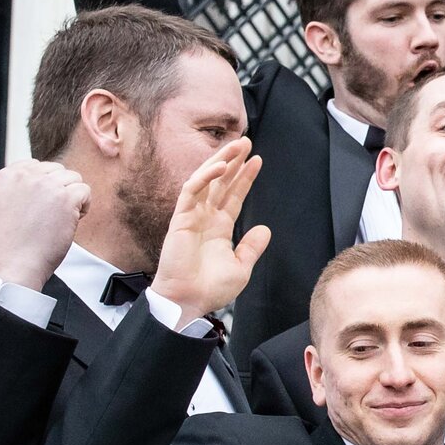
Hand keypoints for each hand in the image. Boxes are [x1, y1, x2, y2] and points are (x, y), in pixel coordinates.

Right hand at [0, 160, 90, 291]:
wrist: (12, 263)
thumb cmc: (10, 242)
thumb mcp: (2, 203)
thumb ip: (19, 186)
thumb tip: (43, 176)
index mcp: (8, 175)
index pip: (38, 165)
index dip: (46, 186)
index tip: (40, 206)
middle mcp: (26, 176)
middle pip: (58, 170)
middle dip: (60, 190)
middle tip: (52, 215)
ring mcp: (46, 185)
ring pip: (74, 178)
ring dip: (73, 197)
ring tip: (61, 218)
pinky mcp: (64, 198)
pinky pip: (85, 191)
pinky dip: (83, 206)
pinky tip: (72, 221)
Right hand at [148, 139, 271, 320]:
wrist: (188, 302)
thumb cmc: (210, 290)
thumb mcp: (241, 267)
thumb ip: (252, 247)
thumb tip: (264, 229)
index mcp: (219, 228)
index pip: (233, 196)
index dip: (245, 178)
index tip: (257, 160)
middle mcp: (205, 218)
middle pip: (220, 182)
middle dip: (233, 161)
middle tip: (245, 142)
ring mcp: (192, 216)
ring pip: (205, 180)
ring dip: (220, 161)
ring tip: (237, 145)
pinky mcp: (180, 219)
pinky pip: (191, 191)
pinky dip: (205, 176)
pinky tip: (220, 166)